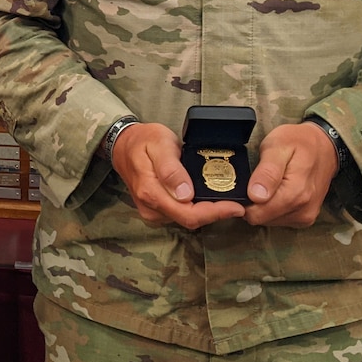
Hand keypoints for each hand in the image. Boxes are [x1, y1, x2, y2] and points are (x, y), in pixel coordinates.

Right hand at [111, 122, 244, 228]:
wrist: (122, 145)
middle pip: (190, 220)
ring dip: (208, 213)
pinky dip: (197, 209)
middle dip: (216, 214)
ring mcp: (152, 211)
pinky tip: (209, 199)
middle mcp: (151, 207)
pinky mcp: (156, 211)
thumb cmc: (143, 140)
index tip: (236, 206)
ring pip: (186, 219)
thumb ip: (170, 169)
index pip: (188, 214)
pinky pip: (180, 215)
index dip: (215, 213)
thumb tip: (185, 194)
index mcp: (151, 192)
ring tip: (227, 200)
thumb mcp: (159, 144)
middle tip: (239, 203)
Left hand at [242, 122, 336, 227]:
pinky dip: (273, 208)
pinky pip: (280, 219)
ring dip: (263, 206)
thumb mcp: (278, 146)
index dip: (243, 202)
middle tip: (254, 180)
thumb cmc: (299, 142)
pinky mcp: (306, 218)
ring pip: (269, 221)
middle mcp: (303, 210)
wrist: (326, 146)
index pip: (257, 215)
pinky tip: (276, 191)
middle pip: (262, 219)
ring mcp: (306, 216)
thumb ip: (267, 172)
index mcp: (295, 193)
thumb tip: (256, 196)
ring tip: (267, 183)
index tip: (241, 185)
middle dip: (253, 203)